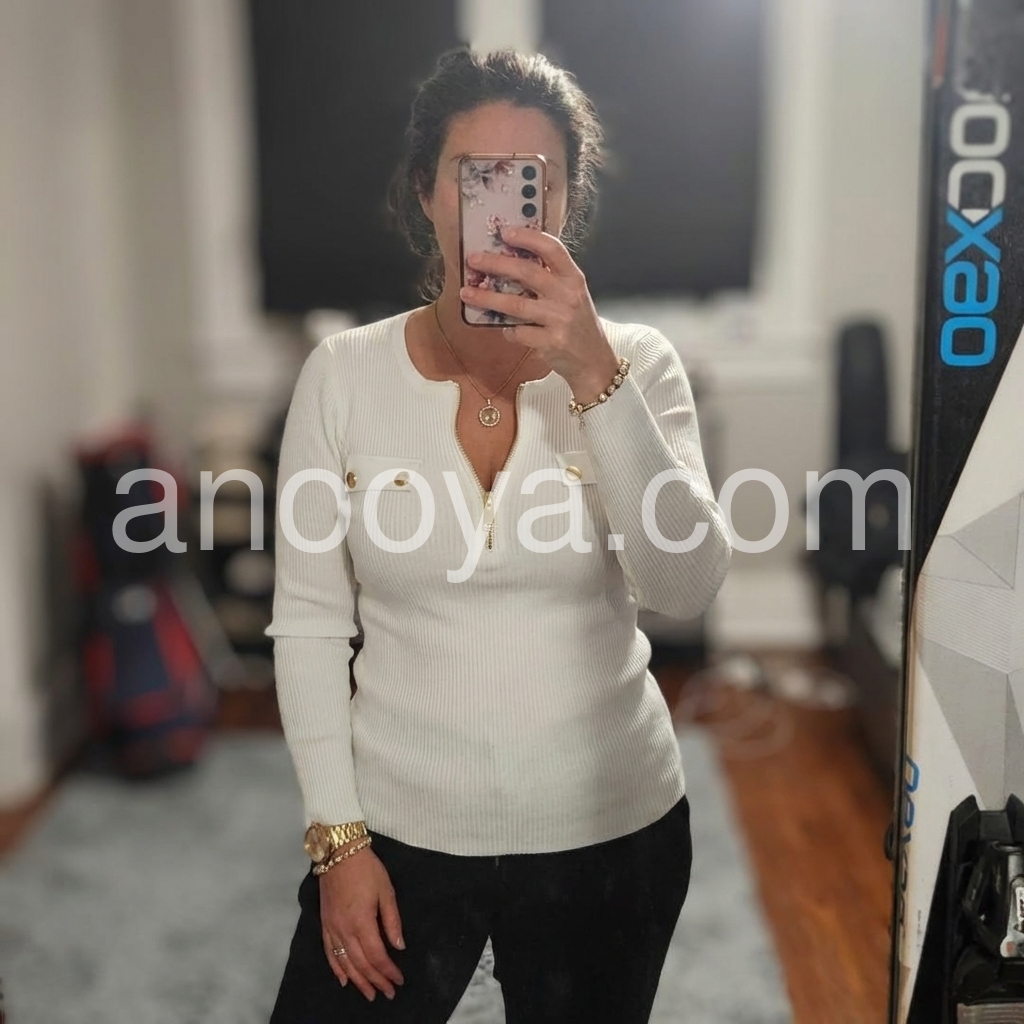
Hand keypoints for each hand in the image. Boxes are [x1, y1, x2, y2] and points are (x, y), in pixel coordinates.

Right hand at [319, 843, 404, 1000]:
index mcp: (362, 922)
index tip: (398, 980)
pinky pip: (329, 952)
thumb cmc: (367, 869)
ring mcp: (332, 928)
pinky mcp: (324, 924)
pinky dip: (336, 969)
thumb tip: (399, 946)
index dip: (388, 971)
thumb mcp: (386, 891)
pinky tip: (344, 980)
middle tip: (388, 993)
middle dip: (376, 981)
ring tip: (369, 994)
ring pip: (345, 963)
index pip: (377, 955)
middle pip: (361, 963)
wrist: (339, 853)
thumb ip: (392, 921)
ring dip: (358, 981)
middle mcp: (344, 930)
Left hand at [459, 225, 620, 403]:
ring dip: (487, 298)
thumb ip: (550, 278)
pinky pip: (518, 332)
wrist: (594, 361)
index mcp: (573, 278)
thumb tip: (510, 261)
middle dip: (496, 263)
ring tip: (467, 293)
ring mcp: (560, 319)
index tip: (505, 232)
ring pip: (516, 304)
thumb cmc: (578, 324)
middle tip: (473, 259)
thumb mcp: (572, 295)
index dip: (528, 237)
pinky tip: (504, 329)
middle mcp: (568, 295)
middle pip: (528, 272)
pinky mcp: (551, 342)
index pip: (552, 249)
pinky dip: (507, 330)